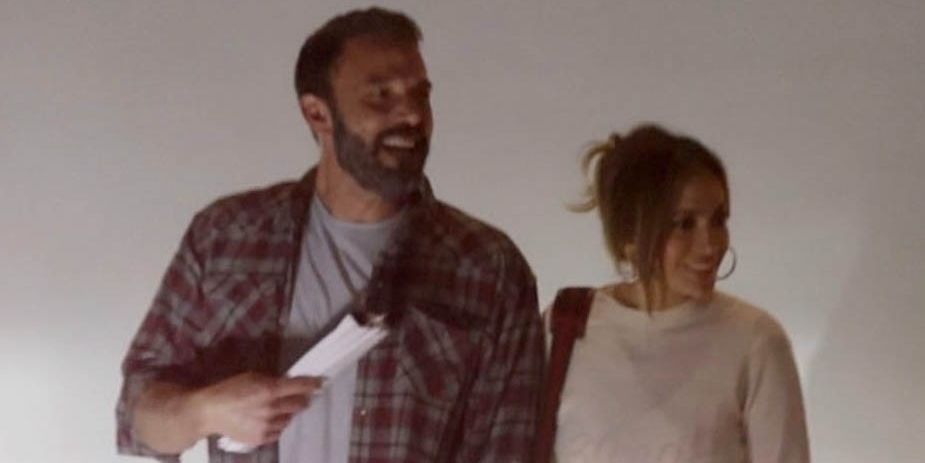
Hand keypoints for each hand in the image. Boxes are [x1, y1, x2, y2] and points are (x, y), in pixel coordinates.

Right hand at [193, 372, 322, 445]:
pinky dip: (277, 425)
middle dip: (301, 399)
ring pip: (290, 419)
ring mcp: (267, 425)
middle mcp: (272, 408)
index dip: (313, 384)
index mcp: (270, 389)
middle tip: (298, 396)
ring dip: (288, 413)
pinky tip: (268, 420)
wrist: (210, 412)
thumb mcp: (253, 376)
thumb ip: (273, 380)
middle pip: (300, 404)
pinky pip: (279, 432)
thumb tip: (290, 383)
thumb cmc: (231, 389)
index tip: (321, 382)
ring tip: (277, 409)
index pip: (301, 386)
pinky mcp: (261, 438)